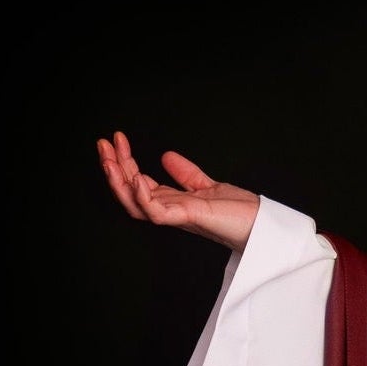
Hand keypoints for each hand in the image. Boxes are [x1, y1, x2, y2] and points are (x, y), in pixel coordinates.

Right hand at [97, 130, 259, 251]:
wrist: (263, 225)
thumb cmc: (240, 211)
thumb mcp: (207, 186)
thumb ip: (186, 174)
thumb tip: (166, 156)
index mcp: (173, 204)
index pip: (139, 184)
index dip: (124, 163)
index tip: (116, 140)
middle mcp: (171, 212)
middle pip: (130, 194)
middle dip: (113, 169)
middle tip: (102, 145)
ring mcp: (179, 216)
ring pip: (136, 205)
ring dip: (119, 181)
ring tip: (110, 158)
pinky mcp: (189, 218)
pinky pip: (157, 213)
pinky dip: (144, 196)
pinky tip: (136, 176)